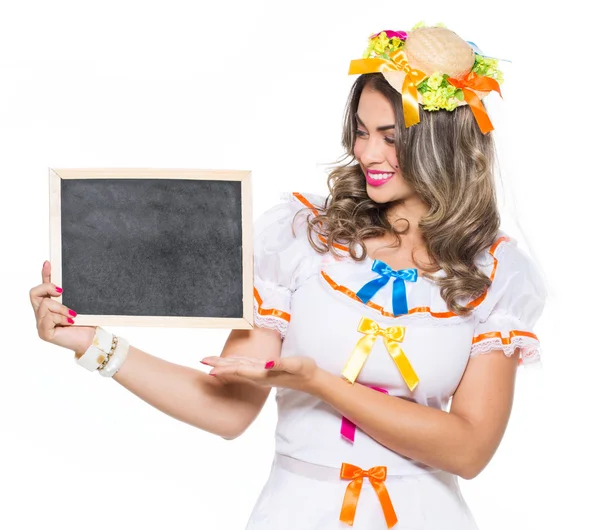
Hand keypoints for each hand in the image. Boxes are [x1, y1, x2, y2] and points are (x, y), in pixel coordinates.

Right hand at [29, 261, 95, 353]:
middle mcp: (42, 314)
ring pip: (44, 305)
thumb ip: (71, 293)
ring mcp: (41, 324)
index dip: (44, 274)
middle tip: (62, 291)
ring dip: (60, 308)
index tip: (49, 263)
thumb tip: (70, 278)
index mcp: (50, 306)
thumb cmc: (86, 322)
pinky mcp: (44, 333)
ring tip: (72, 315)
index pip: (42, 288)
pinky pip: (48, 318)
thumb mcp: (78, 303)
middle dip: (48, 287)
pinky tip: (70, 322)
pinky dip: (61, 318)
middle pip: (34, 293)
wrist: (92, 338)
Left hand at [200, 355, 318, 392]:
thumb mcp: (296, 364)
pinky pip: (245, 366)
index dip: (224, 369)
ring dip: (223, 365)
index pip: (240, 371)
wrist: (311, 380)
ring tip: (209, 361)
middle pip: (234, 370)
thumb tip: (267, 363)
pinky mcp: (264, 370)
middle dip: (218, 366)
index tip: (209, 369)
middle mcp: (259, 376)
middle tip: (201, 360)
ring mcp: (261, 374)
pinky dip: (234, 363)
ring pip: (237, 368)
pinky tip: (229, 361)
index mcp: (264, 375)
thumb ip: (282, 364)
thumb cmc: (305, 370)